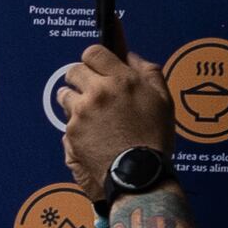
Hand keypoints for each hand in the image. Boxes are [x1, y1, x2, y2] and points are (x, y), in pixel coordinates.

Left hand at [60, 43, 170, 191]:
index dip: (94, 59)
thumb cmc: (154, 138)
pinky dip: (74, 124)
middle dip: (80, 77)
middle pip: (73, 70)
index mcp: (121, 80)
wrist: (138, 174)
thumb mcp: (163, 99)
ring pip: (64, 95)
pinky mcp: (71, 132)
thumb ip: (148, 72)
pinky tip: (90, 133)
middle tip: (89, 89)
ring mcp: (81, 113)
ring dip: (73, 99)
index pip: (93, 52)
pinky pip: (66, 120)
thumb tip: (130, 56)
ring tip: (88, 112)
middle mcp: (98, 92)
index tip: (96, 67)